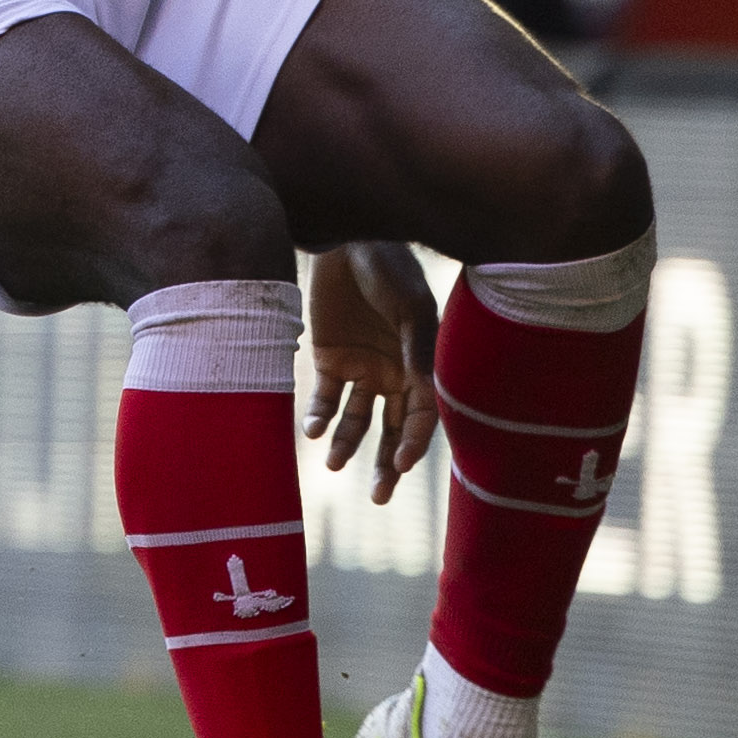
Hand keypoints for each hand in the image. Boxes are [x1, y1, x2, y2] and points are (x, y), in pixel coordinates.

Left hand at [305, 239, 440, 501]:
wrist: (346, 240)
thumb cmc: (389, 270)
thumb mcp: (409, 308)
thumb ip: (416, 351)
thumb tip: (426, 393)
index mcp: (421, 367)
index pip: (421, 417)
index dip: (414, 443)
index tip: (402, 465)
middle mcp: (393, 376)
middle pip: (392, 430)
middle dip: (387, 464)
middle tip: (379, 497)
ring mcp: (361, 369)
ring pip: (357, 421)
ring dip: (346, 445)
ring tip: (333, 464)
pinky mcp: (329, 359)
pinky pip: (325, 398)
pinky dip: (318, 416)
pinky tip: (312, 429)